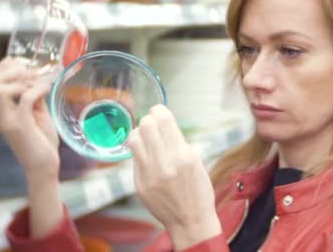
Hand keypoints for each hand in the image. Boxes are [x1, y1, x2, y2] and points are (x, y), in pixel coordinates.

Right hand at [0, 57, 59, 179]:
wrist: (43, 167)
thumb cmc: (41, 142)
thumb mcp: (37, 114)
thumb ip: (34, 98)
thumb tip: (38, 79)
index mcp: (1, 110)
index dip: (8, 65)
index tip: (28, 66)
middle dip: (14, 68)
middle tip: (34, 72)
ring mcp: (7, 120)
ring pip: (0, 87)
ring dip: (23, 78)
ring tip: (40, 82)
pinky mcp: (20, 126)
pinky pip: (24, 98)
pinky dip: (37, 89)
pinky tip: (47, 90)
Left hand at [127, 105, 221, 248]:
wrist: (190, 220)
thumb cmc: (198, 191)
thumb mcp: (196, 163)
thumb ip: (179, 144)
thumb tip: (164, 126)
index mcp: (183, 155)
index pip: (164, 120)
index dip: (159, 110)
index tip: (159, 111)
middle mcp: (165, 163)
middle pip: (146, 125)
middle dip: (149, 120)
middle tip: (152, 124)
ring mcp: (149, 174)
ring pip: (134, 139)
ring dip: (140, 134)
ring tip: (146, 139)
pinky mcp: (139, 184)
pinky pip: (134, 159)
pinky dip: (140, 153)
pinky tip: (147, 156)